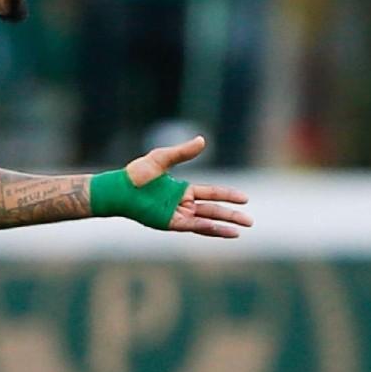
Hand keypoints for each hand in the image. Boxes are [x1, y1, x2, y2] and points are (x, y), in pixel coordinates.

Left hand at [125, 136, 251, 237]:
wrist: (120, 188)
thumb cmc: (137, 173)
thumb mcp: (162, 158)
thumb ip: (183, 152)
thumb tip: (202, 140)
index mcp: (183, 190)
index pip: (211, 193)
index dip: (228, 196)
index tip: (245, 199)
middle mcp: (182, 204)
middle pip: (213, 210)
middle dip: (231, 215)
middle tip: (251, 220)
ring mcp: (177, 215)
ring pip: (207, 221)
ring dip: (224, 225)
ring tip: (242, 229)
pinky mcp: (170, 223)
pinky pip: (194, 227)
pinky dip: (210, 229)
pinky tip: (224, 231)